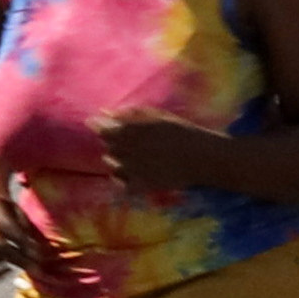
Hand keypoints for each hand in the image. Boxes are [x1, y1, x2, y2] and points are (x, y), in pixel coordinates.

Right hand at [0, 190, 35, 282]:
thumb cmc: (5, 208)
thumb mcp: (19, 211)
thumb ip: (28, 229)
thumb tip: (40, 254)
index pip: (6, 227)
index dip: (23, 242)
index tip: (38, 252)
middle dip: (19, 258)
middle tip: (35, 265)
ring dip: (8, 262)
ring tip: (22, 260)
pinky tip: (7, 269)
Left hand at [89, 110, 237, 191]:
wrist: (204, 158)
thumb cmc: (185, 133)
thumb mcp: (161, 117)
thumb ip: (133, 113)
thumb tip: (108, 112)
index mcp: (134, 132)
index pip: (105, 130)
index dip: (98, 126)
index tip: (94, 122)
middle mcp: (130, 151)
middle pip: (109, 146)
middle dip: (111, 141)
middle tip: (123, 138)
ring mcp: (134, 169)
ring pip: (113, 165)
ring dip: (116, 158)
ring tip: (130, 154)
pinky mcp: (142, 185)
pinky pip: (122, 185)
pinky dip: (121, 181)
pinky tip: (128, 176)